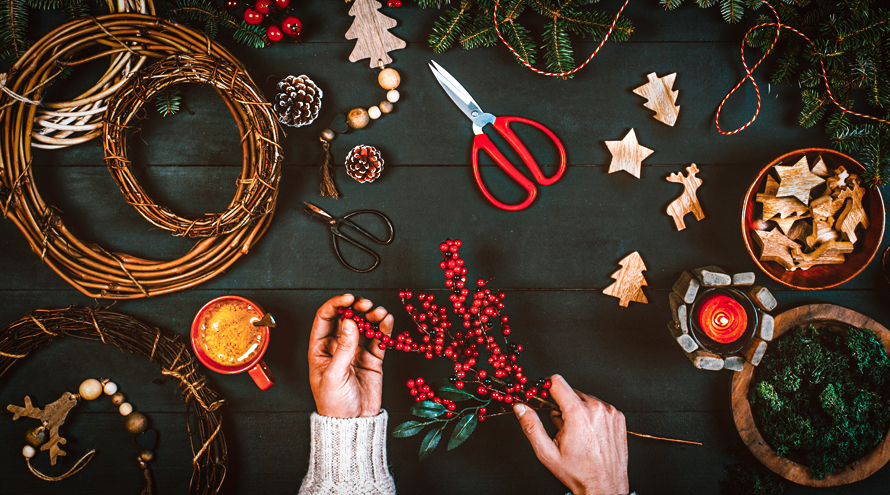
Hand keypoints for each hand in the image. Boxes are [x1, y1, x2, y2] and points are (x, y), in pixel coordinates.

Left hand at [308, 294, 393, 417]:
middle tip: (366, 305)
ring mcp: (355, 351)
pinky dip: (384, 329)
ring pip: (364, 325)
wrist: (353, 424)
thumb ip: (343, 348)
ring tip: (380, 313)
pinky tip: (387, 321)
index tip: (348, 299)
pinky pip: (378, 339)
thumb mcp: (335, 375)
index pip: (325, 318)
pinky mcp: (372, 358)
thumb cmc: (334, 404)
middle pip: (346, 318)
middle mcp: (337, 346)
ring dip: (372, 316)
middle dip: (357, 308)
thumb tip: (349, 321)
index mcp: (320, 348)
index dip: (336, 305)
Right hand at [513, 374, 628, 494]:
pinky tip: (591, 434)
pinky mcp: (618, 417)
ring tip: (579, 434)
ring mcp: (610, 412)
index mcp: (578, 414)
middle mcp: (596, 408)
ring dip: (579, 411)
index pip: (557, 382)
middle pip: (571, 392)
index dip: (546, 387)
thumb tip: (520, 407)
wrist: (604, 486)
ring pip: (586, 400)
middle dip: (563, 406)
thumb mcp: (547, 452)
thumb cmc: (577, 472)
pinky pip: (600, 407)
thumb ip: (531, 426)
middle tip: (563, 428)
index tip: (544, 395)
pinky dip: (593, 416)